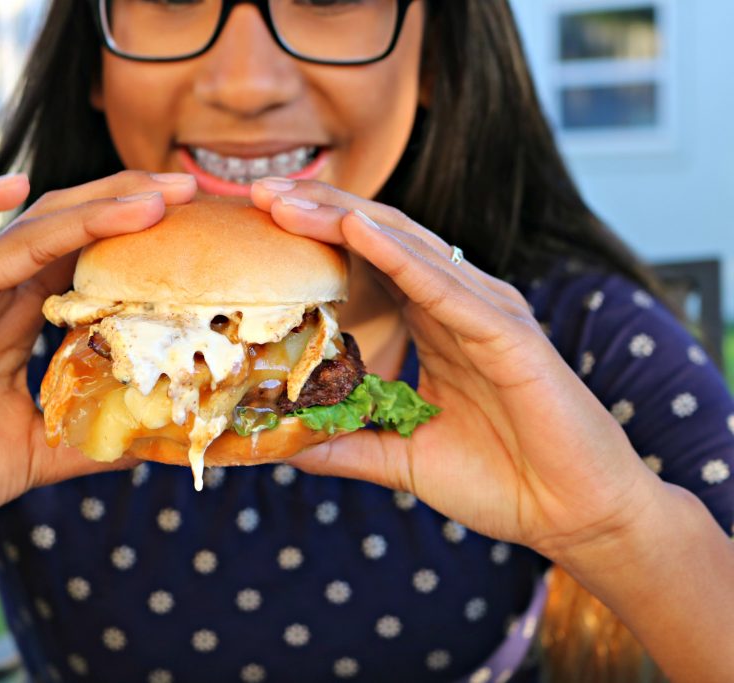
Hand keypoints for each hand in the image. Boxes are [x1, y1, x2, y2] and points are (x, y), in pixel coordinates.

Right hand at [0, 171, 196, 548]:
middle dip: (127, 205)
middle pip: (66, 232)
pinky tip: (13, 186)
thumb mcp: (35, 454)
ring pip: (22, 234)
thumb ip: (89, 439)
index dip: (137, 242)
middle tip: (188, 188)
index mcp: (18, 326)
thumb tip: (152, 439)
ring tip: (148, 198)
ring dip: (86, 212)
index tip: (195, 228)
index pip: (86, 264)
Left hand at [250, 179, 662, 560]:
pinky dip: (400, 257)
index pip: (368, 262)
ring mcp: (487, 314)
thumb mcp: (402, 459)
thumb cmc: (501, 480)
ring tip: (287, 200)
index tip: (257, 221)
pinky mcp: (510, 337)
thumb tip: (284, 445)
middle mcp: (460, 305)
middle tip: (258, 192)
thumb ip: (346, 444)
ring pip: (407, 248)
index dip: (315, 236)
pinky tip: (356, 231)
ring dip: (343, 219)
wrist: (574, 517)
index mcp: (436, 323)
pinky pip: (447, 289)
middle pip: (380, 238)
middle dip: (317, 211)